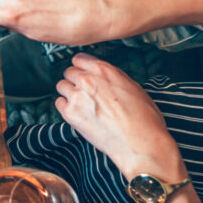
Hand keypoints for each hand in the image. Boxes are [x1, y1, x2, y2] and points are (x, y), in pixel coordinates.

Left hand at [55, 53, 185, 180]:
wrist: (140, 143)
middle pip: (69, 72)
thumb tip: (103, 77)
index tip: (83, 73)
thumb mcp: (133, 87)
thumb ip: (112, 77)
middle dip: (75, 80)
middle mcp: (87, 80)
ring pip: (61, 86)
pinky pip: (59, 104)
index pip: (79, 58)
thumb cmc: (143, 118)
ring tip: (82, 104)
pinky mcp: (70, 114)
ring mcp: (77, 97)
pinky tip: (78, 113)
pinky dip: (66, 107)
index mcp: (104, 70)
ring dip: (69, 93)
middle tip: (85, 91)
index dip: (82, 67)